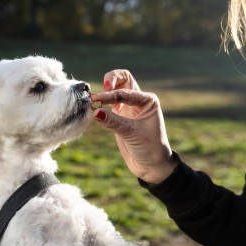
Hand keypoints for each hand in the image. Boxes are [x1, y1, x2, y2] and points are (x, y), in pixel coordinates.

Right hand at [90, 70, 176, 184]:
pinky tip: (93, 109)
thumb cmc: (149, 148)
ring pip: (115, 89)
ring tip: (94, 100)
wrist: (151, 165)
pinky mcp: (121, 116)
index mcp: (148, 100)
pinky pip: (109, 104)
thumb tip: (94, 112)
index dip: (110, 96)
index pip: (125, 92)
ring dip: (105, 91)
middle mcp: (139, 100)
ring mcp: (129, 107)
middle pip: (123, 80)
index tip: (97, 101)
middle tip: (102, 88)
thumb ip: (113, 122)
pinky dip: (101, 104)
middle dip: (111, 80)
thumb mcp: (131, 134)